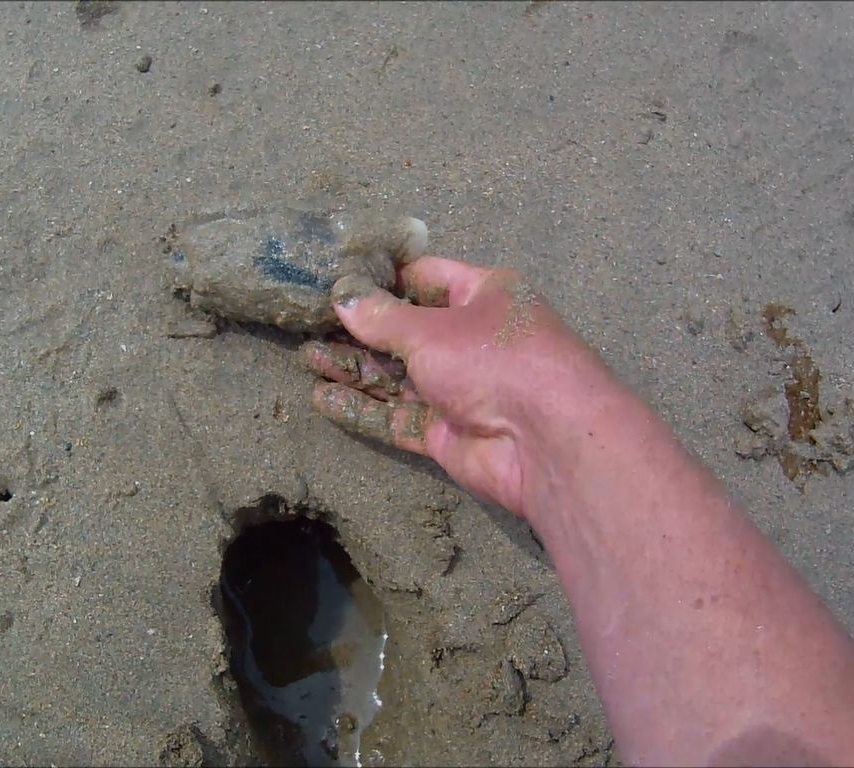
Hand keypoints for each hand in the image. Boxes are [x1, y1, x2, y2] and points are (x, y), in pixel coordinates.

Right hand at [302, 256, 604, 521]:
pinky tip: (323, 398)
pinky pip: (397, 415)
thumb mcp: (431, 330)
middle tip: (310, 324)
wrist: (547, 442)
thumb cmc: (495, 360)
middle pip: (406, 330)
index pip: (425, 278)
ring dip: (355, 368)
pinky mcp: (447, 431)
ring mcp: (460, 388)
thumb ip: (382, 318)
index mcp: (483, 296)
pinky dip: (363, 408)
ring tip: (306, 358)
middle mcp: (472, 339)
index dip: (382, 279)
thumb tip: (343, 298)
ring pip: (398, 375)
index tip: (337, 280)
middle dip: (361, 330)